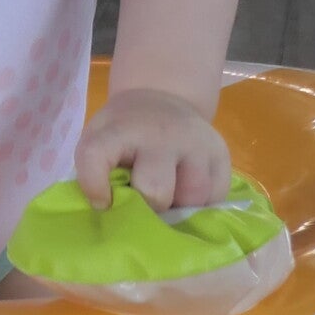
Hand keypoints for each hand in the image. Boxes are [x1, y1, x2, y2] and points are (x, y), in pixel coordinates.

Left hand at [76, 89, 229, 216]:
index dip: (93, 187)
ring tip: (170, 198)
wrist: (162, 98)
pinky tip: (187, 191)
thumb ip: (96, 172)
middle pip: (155, 191)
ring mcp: (197, 142)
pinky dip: (201, 204)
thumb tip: (107, 216)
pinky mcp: (220, 153)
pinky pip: (215, 197)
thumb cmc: (124, 132)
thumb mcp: (99, 138)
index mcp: (120, 129)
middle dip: (148, 207)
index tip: (102, 202)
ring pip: (193, 198)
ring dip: (179, 207)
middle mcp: (162, 133)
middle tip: (143, 203)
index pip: (96, 157)